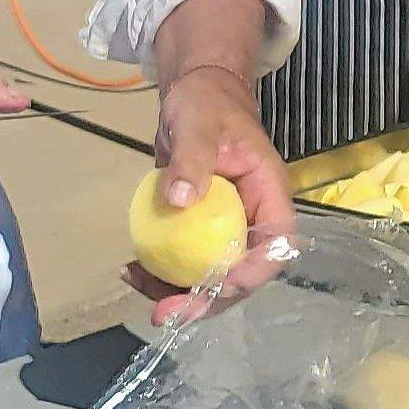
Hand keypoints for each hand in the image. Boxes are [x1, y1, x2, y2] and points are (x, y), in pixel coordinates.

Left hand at [123, 64, 297, 326]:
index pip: (276, 244)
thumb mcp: (198, 125)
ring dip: (179, 294)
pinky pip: (188, 261)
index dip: (253, 273)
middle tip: (166, 314)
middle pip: (242, 272)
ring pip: (212, 275)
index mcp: (268, 194)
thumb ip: (192, 160)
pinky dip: (161, 273)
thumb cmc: (206, 103)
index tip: (218, 287)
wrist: (195, 95)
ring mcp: (226, 227)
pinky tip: (132, 270)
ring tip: (138, 288)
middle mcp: (253, 218)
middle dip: (207, 301)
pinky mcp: (200, 229)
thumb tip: (180, 201)